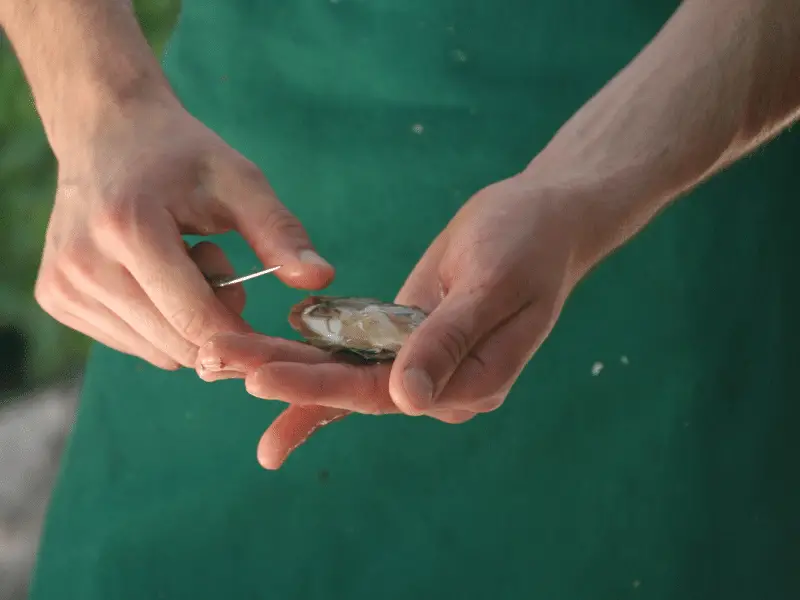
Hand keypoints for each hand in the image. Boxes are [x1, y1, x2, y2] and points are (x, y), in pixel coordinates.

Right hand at [35, 99, 333, 369]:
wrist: (105, 131)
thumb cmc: (179, 155)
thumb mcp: (238, 181)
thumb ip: (279, 231)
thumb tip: (321, 279)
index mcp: (129, 230)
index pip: (197, 321)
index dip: (247, 339)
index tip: (280, 339)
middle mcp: (84, 265)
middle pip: (178, 345)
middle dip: (219, 326)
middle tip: (222, 267)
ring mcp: (63, 286)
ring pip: (157, 353)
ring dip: (188, 325)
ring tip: (185, 264)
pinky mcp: (55, 299)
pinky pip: (132, 344)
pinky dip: (159, 324)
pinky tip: (156, 275)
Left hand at [197, 175, 589, 467]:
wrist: (542, 217)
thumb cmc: (529, 243)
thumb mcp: (493, 285)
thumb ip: (450, 342)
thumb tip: (408, 402)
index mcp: (472, 384)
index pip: (385, 395)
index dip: (322, 388)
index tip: (262, 378)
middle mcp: (443, 386)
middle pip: (356, 390)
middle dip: (288, 380)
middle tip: (221, 366)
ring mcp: (424, 363)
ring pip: (348, 374)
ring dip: (289, 369)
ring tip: (225, 365)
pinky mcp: (406, 336)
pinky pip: (356, 352)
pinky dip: (313, 355)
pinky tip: (266, 358)